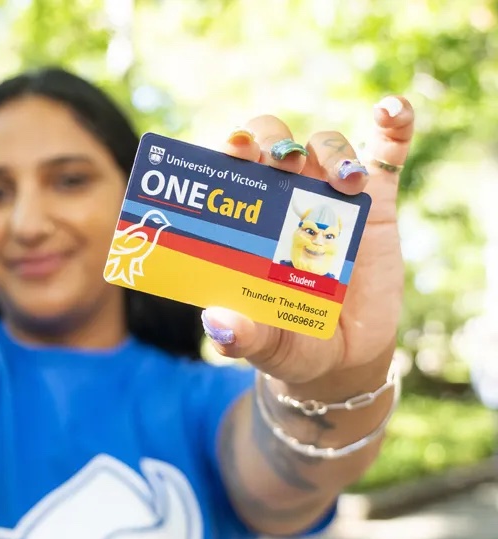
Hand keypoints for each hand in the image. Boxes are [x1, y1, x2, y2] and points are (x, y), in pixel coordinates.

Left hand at [204, 97, 414, 382]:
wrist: (344, 355)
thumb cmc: (289, 341)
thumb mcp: (266, 345)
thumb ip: (243, 336)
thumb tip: (217, 324)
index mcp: (244, 220)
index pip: (228, 169)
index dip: (228, 149)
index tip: (234, 148)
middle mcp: (281, 198)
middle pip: (273, 142)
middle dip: (273, 140)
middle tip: (283, 163)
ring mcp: (328, 195)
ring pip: (324, 145)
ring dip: (330, 150)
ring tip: (345, 182)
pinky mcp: (375, 201)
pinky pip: (387, 152)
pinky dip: (393, 125)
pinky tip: (392, 109)